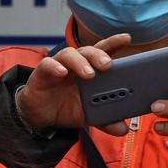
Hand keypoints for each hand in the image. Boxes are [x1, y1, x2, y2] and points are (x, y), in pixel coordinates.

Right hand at [16, 33, 131, 135]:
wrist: (41, 116)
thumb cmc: (67, 107)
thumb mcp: (89, 115)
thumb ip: (106, 119)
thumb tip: (122, 129)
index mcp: (91, 69)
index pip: (103, 52)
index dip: (114, 43)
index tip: (126, 38)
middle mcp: (76, 64)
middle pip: (88, 51)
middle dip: (99, 55)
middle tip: (108, 65)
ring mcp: (59, 65)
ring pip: (70, 54)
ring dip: (80, 62)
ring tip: (89, 74)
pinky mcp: (42, 72)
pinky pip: (48, 64)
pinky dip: (55, 67)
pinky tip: (62, 72)